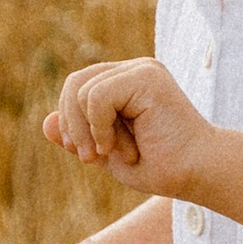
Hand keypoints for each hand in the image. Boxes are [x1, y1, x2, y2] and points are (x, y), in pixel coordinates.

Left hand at [48, 64, 242, 243]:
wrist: (197, 173)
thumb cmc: (161, 167)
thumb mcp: (107, 153)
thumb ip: (78, 137)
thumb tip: (45, 123)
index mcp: (125, 84)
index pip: (77, 88)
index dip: (70, 122)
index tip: (87, 156)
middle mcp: (134, 70)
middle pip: (74, 83)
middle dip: (72, 125)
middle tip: (91, 159)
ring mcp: (141, 70)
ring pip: (82, 90)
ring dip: (89, 132)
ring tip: (116, 154)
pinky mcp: (146, 77)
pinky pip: (97, 97)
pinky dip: (100, 128)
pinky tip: (122, 148)